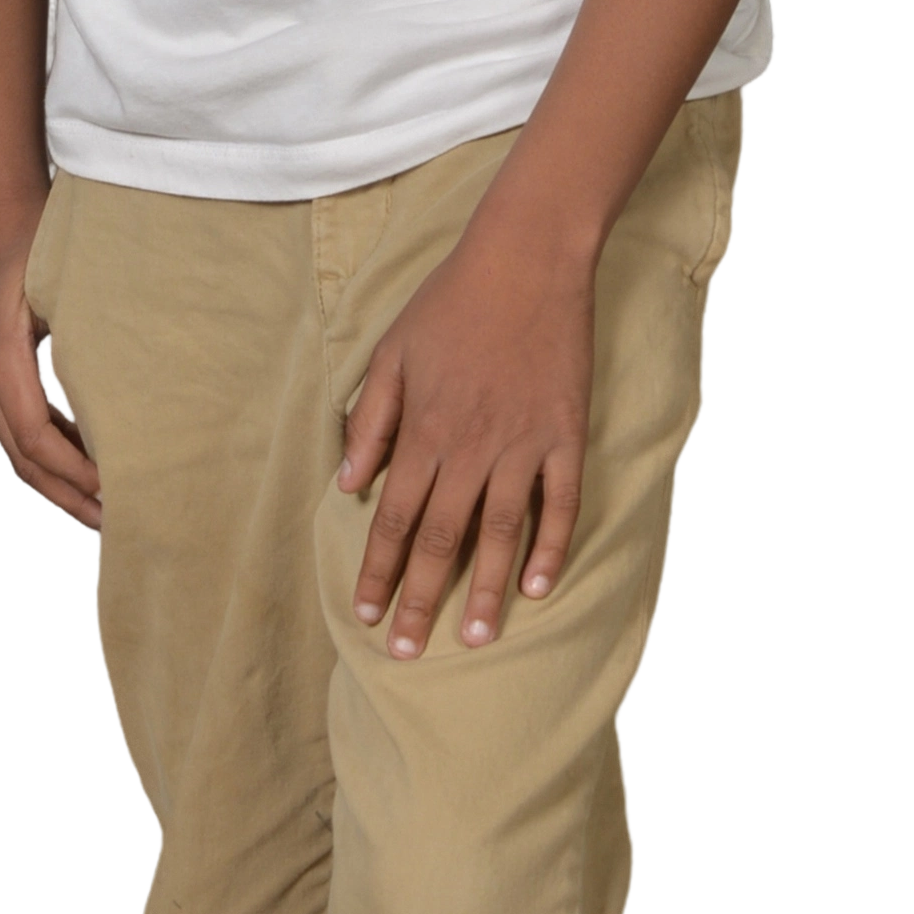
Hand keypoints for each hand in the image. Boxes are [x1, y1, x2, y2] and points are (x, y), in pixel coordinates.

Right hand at [0, 230, 103, 534]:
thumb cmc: (35, 239)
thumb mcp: (62, 283)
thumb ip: (85, 336)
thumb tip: (127, 392)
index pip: (38, 439)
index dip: (76, 473)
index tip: (115, 492)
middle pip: (24, 458)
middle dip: (67, 496)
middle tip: (113, 525)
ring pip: (17, 451)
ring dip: (55, 485)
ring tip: (97, 511)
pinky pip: (16, 429)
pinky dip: (45, 458)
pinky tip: (77, 472)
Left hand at [335, 221, 595, 657]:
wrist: (526, 260)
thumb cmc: (450, 301)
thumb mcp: (391, 352)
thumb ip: (370, 420)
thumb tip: (347, 483)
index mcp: (423, 428)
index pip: (393, 518)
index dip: (379, 570)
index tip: (367, 615)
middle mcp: (469, 446)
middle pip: (440, 538)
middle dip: (420, 600)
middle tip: (406, 654)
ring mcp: (522, 443)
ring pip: (499, 533)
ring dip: (483, 590)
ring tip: (472, 639)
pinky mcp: (566, 434)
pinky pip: (560, 503)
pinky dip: (551, 547)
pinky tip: (539, 587)